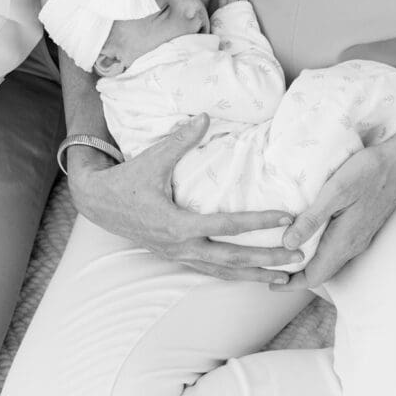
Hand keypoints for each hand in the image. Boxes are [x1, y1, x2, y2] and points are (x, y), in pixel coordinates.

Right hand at [68, 114, 302, 282]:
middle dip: (266, 261)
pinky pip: (210, 270)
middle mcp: (180, 246)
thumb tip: (206, 116)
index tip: (286, 219)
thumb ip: (181, 140)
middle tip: (297, 258)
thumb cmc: (127, 180)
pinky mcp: (176, 256)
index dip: (258, 223)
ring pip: (223, 272)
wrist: (98, 203)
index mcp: (177, 224)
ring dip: (254, 275)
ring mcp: (178, 255)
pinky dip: (234, 275)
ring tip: (285, 279)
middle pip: (231, 260)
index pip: (226, 227)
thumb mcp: (153, 159)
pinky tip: (253, 275)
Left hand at [272, 117, 395, 290]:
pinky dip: (318, 251)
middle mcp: (353, 245)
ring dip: (308, 264)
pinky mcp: (362, 227)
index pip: (315, 276)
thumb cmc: (367, 172)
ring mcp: (360, 237)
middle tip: (271, 271)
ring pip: (329, 261)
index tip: (270, 284)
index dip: (292, 284)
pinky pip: (337, 249)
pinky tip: (308, 238)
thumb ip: (312, 219)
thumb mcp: (335, 192)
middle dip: (296, 276)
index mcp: (344, 240)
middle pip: (321, 272)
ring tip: (285, 257)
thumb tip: (288, 244)